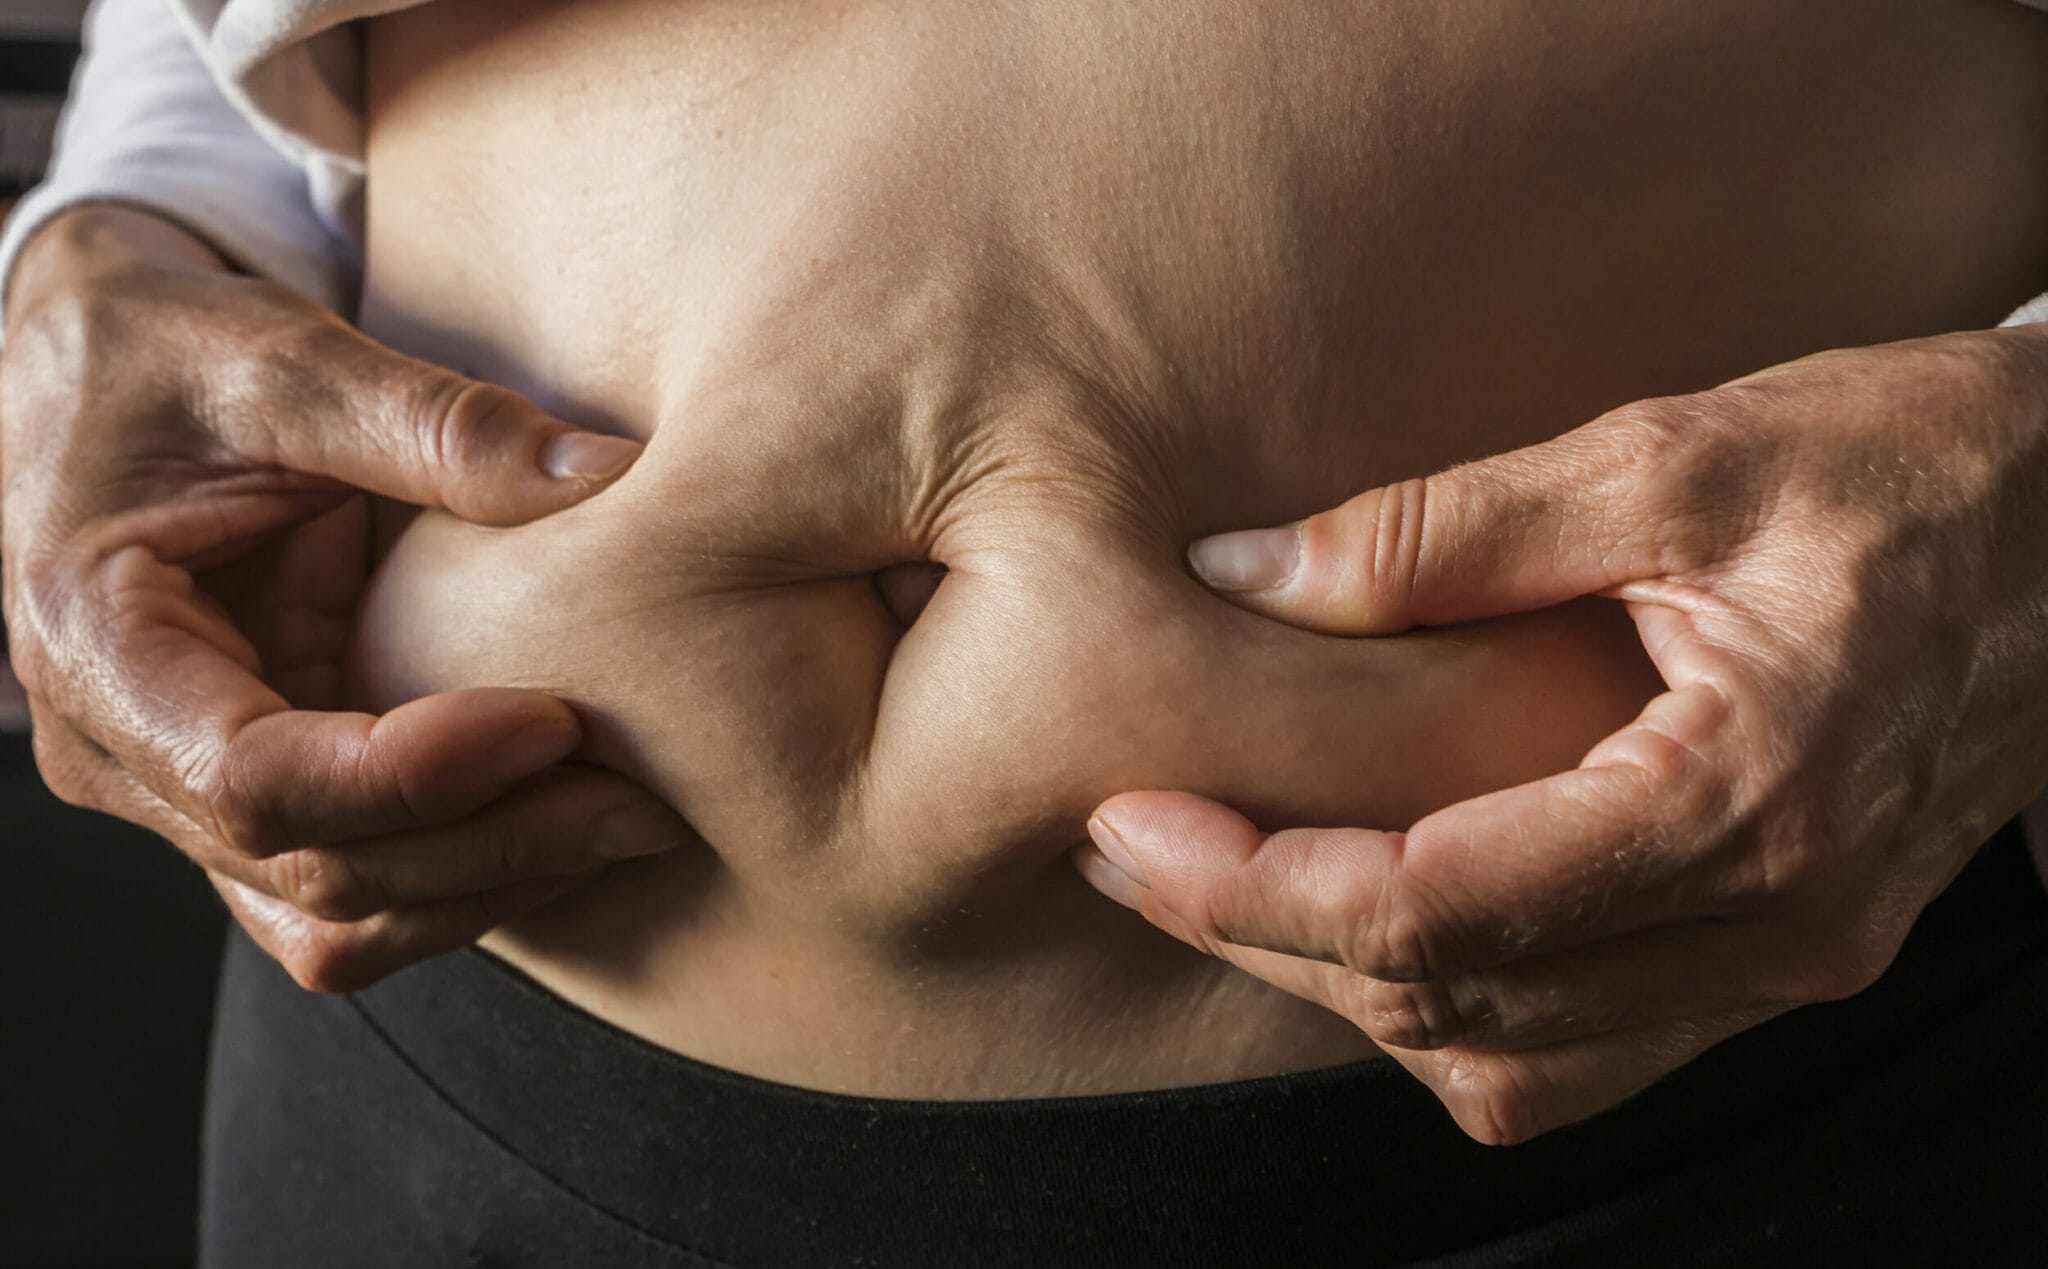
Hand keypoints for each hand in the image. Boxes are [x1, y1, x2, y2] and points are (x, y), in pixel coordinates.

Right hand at [1, 206, 688, 990]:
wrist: (96, 370)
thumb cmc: (162, 349)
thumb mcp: (282, 358)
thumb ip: (435, 421)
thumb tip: (606, 473)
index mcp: (100, 647)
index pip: (255, 779)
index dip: (415, 775)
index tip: (555, 722)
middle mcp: (126, 753)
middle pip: (314, 869)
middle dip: (491, 846)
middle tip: (642, 806)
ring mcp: (186, 791)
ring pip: (336, 916)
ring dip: (487, 885)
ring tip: (624, 824)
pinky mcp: (258, 795)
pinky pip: (354, 888)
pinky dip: (462, 876)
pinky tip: (564, 822)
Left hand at [1077, 324, 2047, 1143]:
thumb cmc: (1907, 463)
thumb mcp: (1673, 453)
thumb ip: (1442, 531)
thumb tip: (1238, 574)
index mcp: (1746, 800)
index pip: (1440, 912)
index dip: (1257, 886)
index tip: (1131, 823)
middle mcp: (1776, 925)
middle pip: (1456, 1006)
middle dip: (1264, 938)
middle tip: (1132, 841)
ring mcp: (1792, 963)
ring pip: (1515, 1060)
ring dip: (1349, 988)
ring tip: (1224, 878)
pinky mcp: (1788, 954)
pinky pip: (1590, 1049)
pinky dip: (1458, 1008)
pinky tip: (1376, 917)